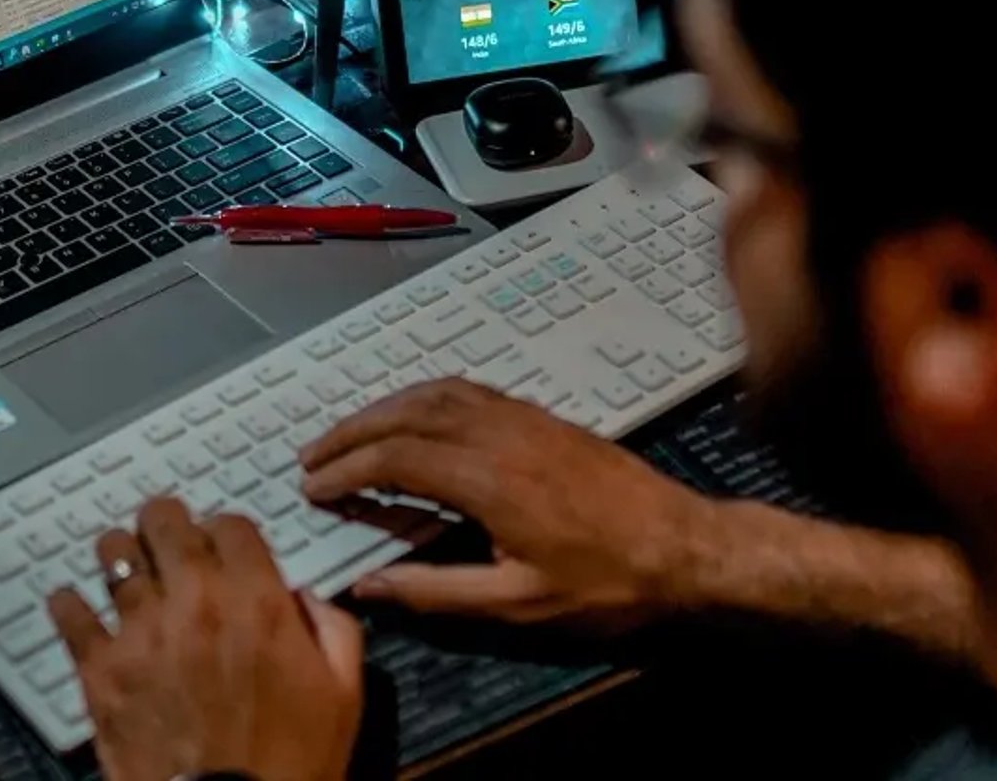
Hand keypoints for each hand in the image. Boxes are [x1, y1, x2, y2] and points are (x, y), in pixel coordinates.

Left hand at [48, 498, 362, 780]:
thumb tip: (305, 597)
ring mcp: (142, 631)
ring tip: (123, 562)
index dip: (226, 529)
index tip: (222, 544)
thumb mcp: (342, 694)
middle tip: (166, 535)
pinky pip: (70, 611)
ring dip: (120, 552)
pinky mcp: (101, 668)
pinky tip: (74, 604)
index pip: (230, 523)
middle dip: (166, 523)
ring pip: (115, 552)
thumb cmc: (289, 764)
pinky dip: (69, 602)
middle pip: (166, 522)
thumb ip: (333, 630)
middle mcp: (197, 602)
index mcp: (258, 602)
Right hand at [300, 378, 719, 628]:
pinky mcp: (540, 416)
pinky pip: (466, 390)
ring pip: (434, 394)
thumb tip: (369, 586)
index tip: (312, 487)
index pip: (395, 460)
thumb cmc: (607, 583)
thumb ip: (436, 593)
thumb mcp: (518, 605)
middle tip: (310, 456)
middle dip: (350, 433)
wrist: (686, 545)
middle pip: (405, 416)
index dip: (346, 470)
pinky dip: (423, 398)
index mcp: (488, 479)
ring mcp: (522, 418)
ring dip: (382, 410)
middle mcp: (499, 435)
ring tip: (348, 435)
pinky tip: (411, 416)